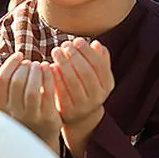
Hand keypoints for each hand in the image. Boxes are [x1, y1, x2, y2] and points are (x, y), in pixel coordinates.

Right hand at [0, 53, 61, 151]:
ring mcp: (31, 117)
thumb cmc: (21, 113)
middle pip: (16, 83)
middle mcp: (14, 113)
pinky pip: (48, 94)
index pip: (1, 80)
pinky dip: (49, 77)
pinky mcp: (48, 118)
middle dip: (24, 67)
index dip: (10, 64)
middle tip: (31, 63)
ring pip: (31, 90)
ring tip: (39, 65)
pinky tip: (49, 68)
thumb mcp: (6, 99)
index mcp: (1, 106)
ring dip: (36, 72)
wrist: (40, 139)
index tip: (19, 56)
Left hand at [52, 39, 113, 157]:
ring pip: (73, 81)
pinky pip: (61, 91)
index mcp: (107, 85)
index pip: (99, 65)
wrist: (80, 117)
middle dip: (74, 56)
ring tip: (56, 51)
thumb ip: (99, 60)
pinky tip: (50, 66)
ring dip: (64, 64)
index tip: (77, 40)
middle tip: (64, 44)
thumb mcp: (97, 76)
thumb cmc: (87, 88)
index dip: (88, 51)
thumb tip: (96, 44)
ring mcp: (83, 106)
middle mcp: (98, 97)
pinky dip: (56, 78)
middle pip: (86, 73)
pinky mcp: (69, 111)